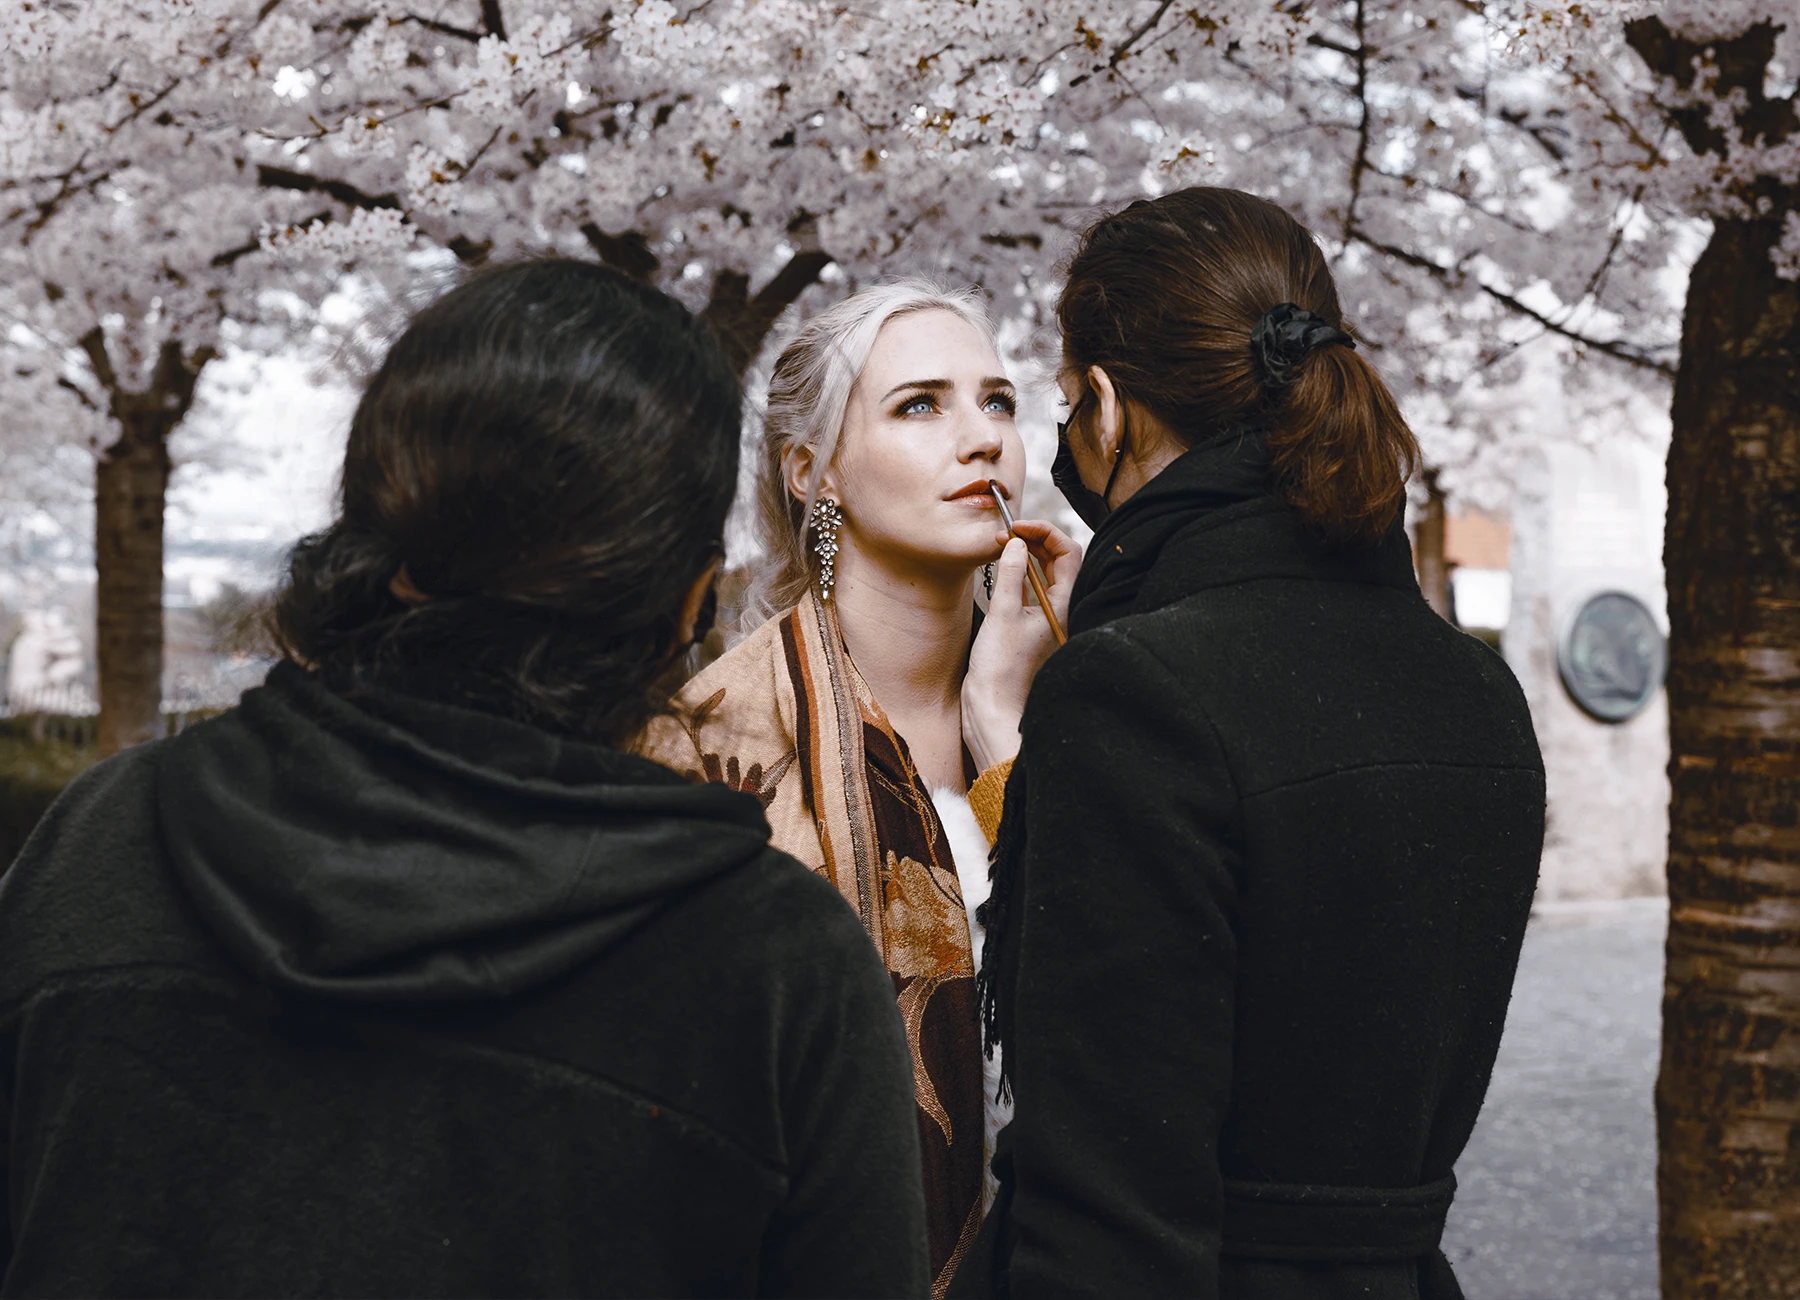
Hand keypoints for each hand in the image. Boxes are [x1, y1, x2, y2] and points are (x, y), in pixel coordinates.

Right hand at [961, 520, 1082, 771]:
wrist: (993, 710)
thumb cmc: (1000, 669)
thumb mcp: (1002, 614)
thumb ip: (1009, 574)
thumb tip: (1015, 543)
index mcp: (1064, 607)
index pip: (1069, 553)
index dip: (1044, 532)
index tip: (1017, 527)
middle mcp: (1061, 612)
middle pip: (1060, 562)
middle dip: (1035, 540)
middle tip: (1007, 533)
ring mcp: (1047, 621)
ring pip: (1046, 576)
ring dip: (1027, 556)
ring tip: (1003, 545)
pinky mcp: (1031, 629)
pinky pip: (1033, 592)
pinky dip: (1020, 576)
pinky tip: (1003, 569)